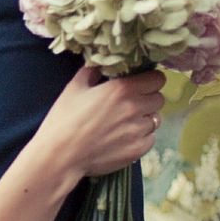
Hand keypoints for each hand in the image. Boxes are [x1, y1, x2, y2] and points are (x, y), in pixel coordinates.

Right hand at [35, 65, 168, 176]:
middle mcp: (135, 108)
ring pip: (155, 120)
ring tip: (126, 123)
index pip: (157, 79)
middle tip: (131, 104)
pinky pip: (150, 139)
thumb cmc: (64, 120)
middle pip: (159, 99)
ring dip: (144, 119)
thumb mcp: (74, 88)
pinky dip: (142, 137)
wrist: (60, 156)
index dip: (150, 80)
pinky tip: (125, 138)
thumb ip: (92, 72)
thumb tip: (101, 65)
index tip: (140, 84)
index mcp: (122, 89)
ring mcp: (138, 131)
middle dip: (148, 99)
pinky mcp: (138, 150)